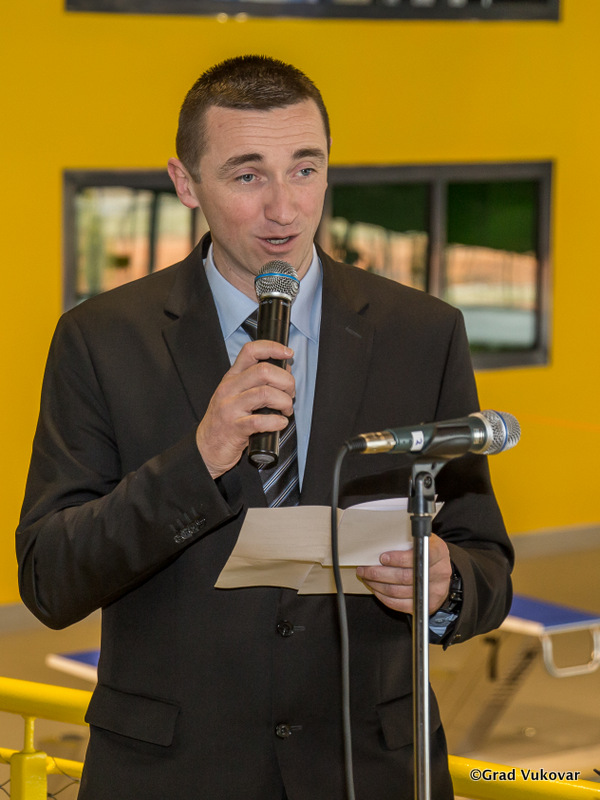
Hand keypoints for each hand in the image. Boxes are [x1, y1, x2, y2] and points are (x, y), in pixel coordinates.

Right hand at [196, 340, 294, 478]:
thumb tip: (285, 368)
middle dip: (286, 381)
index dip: (272, 348)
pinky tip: (280, 423)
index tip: (288, 353)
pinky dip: (277, 421)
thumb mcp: (238, 395)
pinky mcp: (235, 428)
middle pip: (264, 371)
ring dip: (284, 402)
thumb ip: (259, 381)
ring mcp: (230, 408)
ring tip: (286, 410)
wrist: (207, 447)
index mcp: (231, 377)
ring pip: (265, 393)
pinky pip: (260, 420)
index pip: (251, 351)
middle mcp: (229, 388)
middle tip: (290, 394)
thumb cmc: (226, 420)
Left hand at [356, 534, 452, 614]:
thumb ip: (408, 540)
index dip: (399, 559)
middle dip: (379, 573)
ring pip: (399, 591)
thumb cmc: (428, 551)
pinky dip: (384, 597)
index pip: (419, 556)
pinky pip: (400, 605)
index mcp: (438, 552)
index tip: (383, 558)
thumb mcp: (423, 539)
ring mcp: (434, 591)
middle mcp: (439, 573)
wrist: (442, 569)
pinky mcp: (427, 605)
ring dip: (378, 585)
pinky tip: (376, 589)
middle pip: (404, 577)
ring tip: (367, 577)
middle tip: (365, 569)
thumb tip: (382, 543)